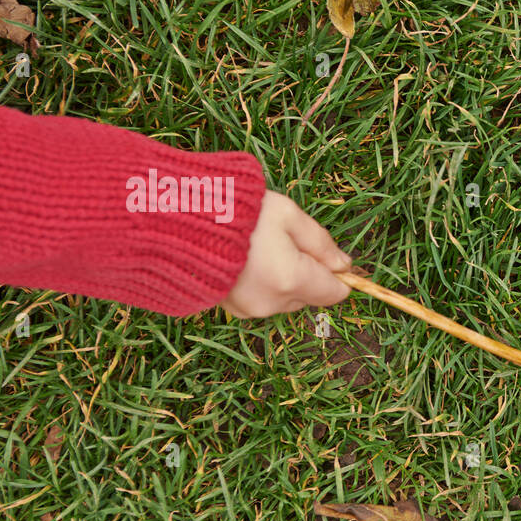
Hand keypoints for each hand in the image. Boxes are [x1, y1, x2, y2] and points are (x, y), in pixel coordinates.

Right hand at [219, 190, 352, 317]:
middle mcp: (273, 303)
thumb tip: (344, 265)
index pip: (334, 293)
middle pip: (310, 296)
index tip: (327, 254)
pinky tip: (244, 260)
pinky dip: (260, 284)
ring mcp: (250, 310)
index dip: (337, 275)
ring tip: (258, 248)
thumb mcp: (288, 215)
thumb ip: (321, 243)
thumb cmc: (236, 210)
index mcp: (291, 280)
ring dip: (283, 279)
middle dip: (307, 273)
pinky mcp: (231, 310)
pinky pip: (261, 300)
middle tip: (283, 240)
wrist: (176, 220)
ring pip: (286, 299)